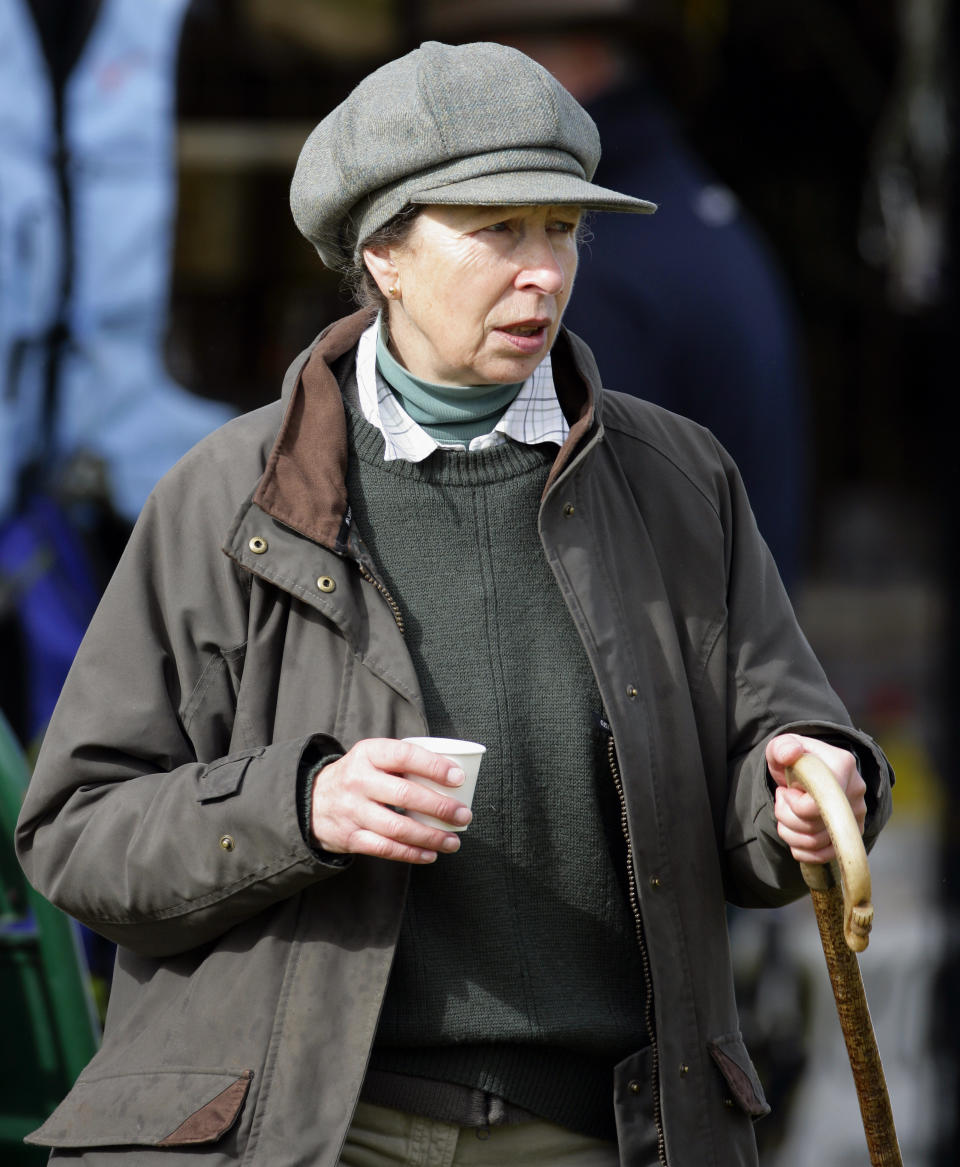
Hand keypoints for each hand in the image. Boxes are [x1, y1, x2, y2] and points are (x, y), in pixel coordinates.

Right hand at [310, 738, 471, 863]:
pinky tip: (430, 854)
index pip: (404, 756)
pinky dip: (411, 854)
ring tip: (453, 841)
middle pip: (405, 795)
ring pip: (397, 827)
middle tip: (463, 814)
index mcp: (368, 754)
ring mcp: (353, 810)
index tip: (458, 777)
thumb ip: (403, 761)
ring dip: (431, 837)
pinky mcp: (350, 837)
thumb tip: (452, 773)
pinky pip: (385, 849)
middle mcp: (358, 781)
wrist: (312, 800)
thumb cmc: (358, 776)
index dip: (433, 766)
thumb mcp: (373, 757)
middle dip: (440, 807)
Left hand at [766, 734, 866, 864]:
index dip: (793, 804)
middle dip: (786, 817)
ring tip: (786, 814)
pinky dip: (804, 851)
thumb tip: (791, 753)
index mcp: (842, 765)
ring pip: (818, 842)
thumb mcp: (782, 747)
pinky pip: (828, 855)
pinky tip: (794, 837)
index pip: (816, 804)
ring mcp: (857, 813)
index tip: (786, 790)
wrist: (808, 772)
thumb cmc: (794, 760)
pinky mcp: (854, 832)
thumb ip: (782, 748)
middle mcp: (855, 790)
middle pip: (815, 826)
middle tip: (783, 800)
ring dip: (791, 833)